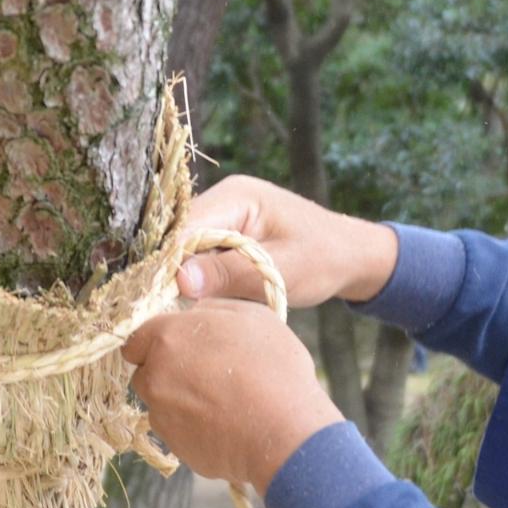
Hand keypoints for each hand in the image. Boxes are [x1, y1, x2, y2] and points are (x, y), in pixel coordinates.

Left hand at [123, 299, 343, 491]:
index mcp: (167, 338)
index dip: (156, 340)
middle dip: (166, 370)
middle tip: (204, 372)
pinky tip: (223, 423)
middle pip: (145, 371)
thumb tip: (193, 313)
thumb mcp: (252, 317)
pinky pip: (176, 430)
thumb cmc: (273, 369)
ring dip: (178, 399)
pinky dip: (192, 426)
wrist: (285, 434)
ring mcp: (161, 415)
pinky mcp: (175, 445)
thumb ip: (211, 308)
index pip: (136, 338)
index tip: (179, 346)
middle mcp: (155, 376)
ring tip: (219, 400)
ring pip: (160, 402)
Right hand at [175, 175, 398, 309]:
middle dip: (172, 272)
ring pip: (186, 249)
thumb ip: (231, 273)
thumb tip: (179, 281)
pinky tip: (196, 303)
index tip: (156, 299)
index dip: (167, 262)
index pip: (185, 227)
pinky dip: (199, 278)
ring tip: (177, 310)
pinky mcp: (226, 236)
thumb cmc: (325, 259)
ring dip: (184, 277)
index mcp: (236, 195)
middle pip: (179, 237)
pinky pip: (200, 256)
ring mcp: (223, 216)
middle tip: (163, 312)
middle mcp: (223, 199)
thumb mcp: (282, 269)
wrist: (351, 256)